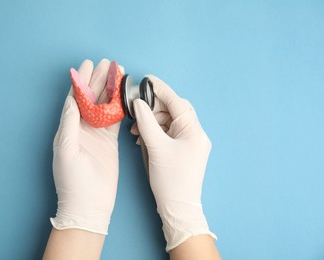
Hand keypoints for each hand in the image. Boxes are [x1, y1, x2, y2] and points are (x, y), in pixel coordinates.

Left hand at [50, 59, 122, 234]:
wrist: (90, 203)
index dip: (81, 81)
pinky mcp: (109, 141)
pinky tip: (124, 95)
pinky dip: (119, 106)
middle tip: (107, 63)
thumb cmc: (72, 180)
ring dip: (110, 89)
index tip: (87, 64)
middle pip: (91, 98)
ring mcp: (96, 134)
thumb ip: (69, 124)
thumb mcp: (66, 150)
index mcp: (68, 128)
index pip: (75, 99)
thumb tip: (73, 100)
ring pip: (104, 106)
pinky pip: (114, 119)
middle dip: (98, 79)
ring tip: (118, 73)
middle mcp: (81, 128)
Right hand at [131, 75, 216, 250]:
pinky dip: (156, 133)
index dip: (161, 89)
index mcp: (194, 131)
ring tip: (136, 130)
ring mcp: (190, 143)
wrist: (178, 207)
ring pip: (170, 122)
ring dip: (153, 122)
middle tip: (138, 109)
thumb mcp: (156, 148)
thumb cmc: (170, 180)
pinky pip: (169, 134)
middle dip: (155, 108)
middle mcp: (195, 134)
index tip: (148, 79)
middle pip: (174, 111)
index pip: (177, 102)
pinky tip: (142, 138)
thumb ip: (146, 122)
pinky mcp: (184, 150)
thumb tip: (138, 104)